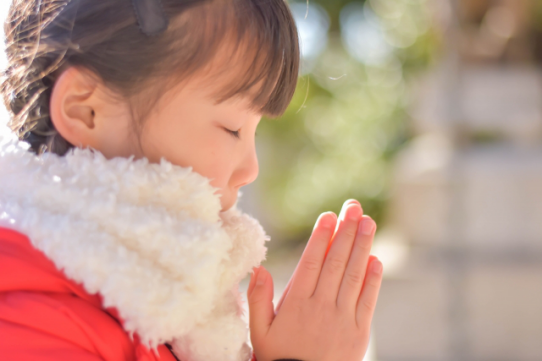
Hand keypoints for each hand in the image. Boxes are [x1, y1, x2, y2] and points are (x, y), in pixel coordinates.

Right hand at [247, 200, 382, 360]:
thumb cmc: (279, 358)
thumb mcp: (260, 332)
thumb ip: (257, 300)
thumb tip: (258, 268)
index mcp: (296, 304)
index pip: (311, 263)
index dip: (321, 237)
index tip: (329, 216)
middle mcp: (321, 307)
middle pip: (336, 262)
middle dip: (346, 231)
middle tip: (354, 207)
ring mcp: (342, 319)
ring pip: (354, 275)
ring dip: (362, 246)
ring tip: (368, 222)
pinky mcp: (359, 332)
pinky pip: (367, 300)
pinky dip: (373, 279)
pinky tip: (376, 258)